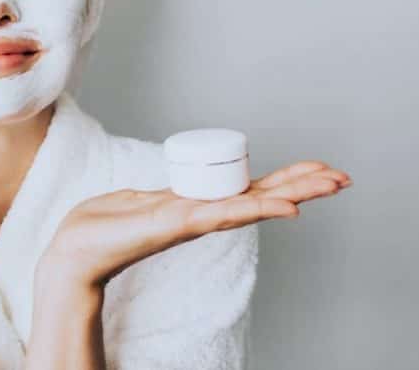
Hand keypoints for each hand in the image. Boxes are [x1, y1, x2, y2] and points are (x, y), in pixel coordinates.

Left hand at [39, 160, 350, 289]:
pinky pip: (223, 214)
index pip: (251, 189)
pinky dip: (257, 210)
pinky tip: (286, 208)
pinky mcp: (177, 224)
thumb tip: (175, 195)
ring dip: (294, 192)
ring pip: (253, 203)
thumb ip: (165, 198)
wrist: (74, 250)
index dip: (286, 179)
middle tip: (344, 176)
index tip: (319, 168)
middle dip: (304, 185)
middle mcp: (202, 214)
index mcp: (197, 205)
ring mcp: (193, 220)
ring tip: (330, 183)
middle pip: (263, 196)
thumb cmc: (103, 226)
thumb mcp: (141, 201)